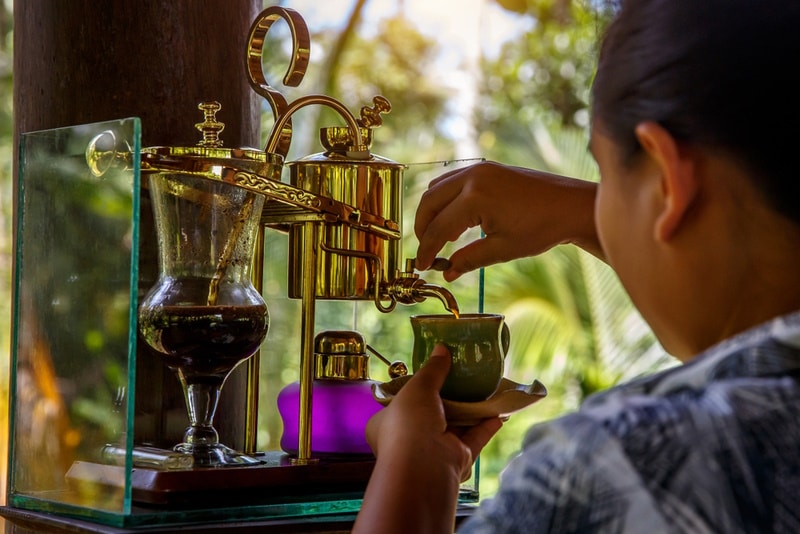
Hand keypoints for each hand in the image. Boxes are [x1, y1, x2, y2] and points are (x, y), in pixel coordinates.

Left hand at [365, 344, 502, 482]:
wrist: (424, 468)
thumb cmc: (408, 425)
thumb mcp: (417, 388)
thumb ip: (432, 369)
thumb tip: (442, 349)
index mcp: (385, 424)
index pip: (399, 404)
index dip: (413, 389)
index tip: (430, 375)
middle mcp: (408, 439)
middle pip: (430, 414)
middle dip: (447, 398)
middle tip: (462, 378)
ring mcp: (433, 450)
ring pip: (454, 426)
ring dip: (470, 410)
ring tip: (484, 390)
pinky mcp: (455, 459)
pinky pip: (473, 439)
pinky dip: (486, 426)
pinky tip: (498, 413)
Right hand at [414, 161, 600, 280]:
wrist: (570, 206)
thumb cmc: (541, 228)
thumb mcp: (503, 249)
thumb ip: (469, 260)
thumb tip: (446, 272)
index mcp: (475, 197)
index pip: (438, 228)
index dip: (426, 250)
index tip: (422, 266)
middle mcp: (472, 177)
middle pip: (429, 202)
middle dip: (422, 228)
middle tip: (425, 252)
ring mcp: (479, 168)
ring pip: (437, 188)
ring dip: (431, 212)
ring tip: (437, 237)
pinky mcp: (486, 167)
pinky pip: (452, 181)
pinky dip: (445, 199)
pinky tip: (452, 219)